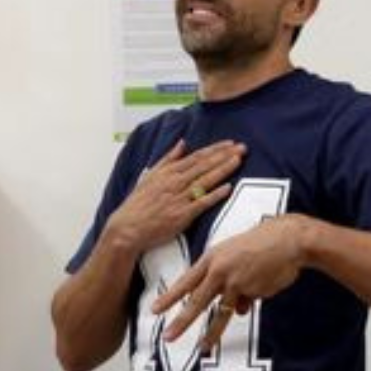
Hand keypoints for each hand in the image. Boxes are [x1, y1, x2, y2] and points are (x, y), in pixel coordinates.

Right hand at [103, 138, 245, 253]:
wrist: (128, 227)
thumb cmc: (138, 203)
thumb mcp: (150, 175)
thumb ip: (168, 159)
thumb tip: (182, 143)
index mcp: (168, 173)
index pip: (197, 157)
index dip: (215, 149)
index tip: (230, 143)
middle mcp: (175, 183)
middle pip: (204, 166)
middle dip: (225, 155)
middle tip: (242, 147)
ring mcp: (179, 198)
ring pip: (205, 181)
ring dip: (223, 169)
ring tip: (238, 160)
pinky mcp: (182, 215)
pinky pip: (201, 203)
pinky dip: (215, 195)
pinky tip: (228, 187)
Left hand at [152, 214, 308, 352]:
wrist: (288, 239)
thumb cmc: (261, 245)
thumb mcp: (236, 258)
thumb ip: (231, 284)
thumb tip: (239, 311)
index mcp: (211, 259)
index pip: (185, 282)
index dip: (170, 297)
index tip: (154, 310)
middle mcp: (218, 271)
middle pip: (196, 300)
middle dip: (181, 321)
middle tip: (168, 337)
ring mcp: (234, 281)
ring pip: (220, 312)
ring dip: (212, 333)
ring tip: (203, 347)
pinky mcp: (252, 290)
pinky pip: (249, 302)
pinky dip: (256, 296)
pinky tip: (266, 280)